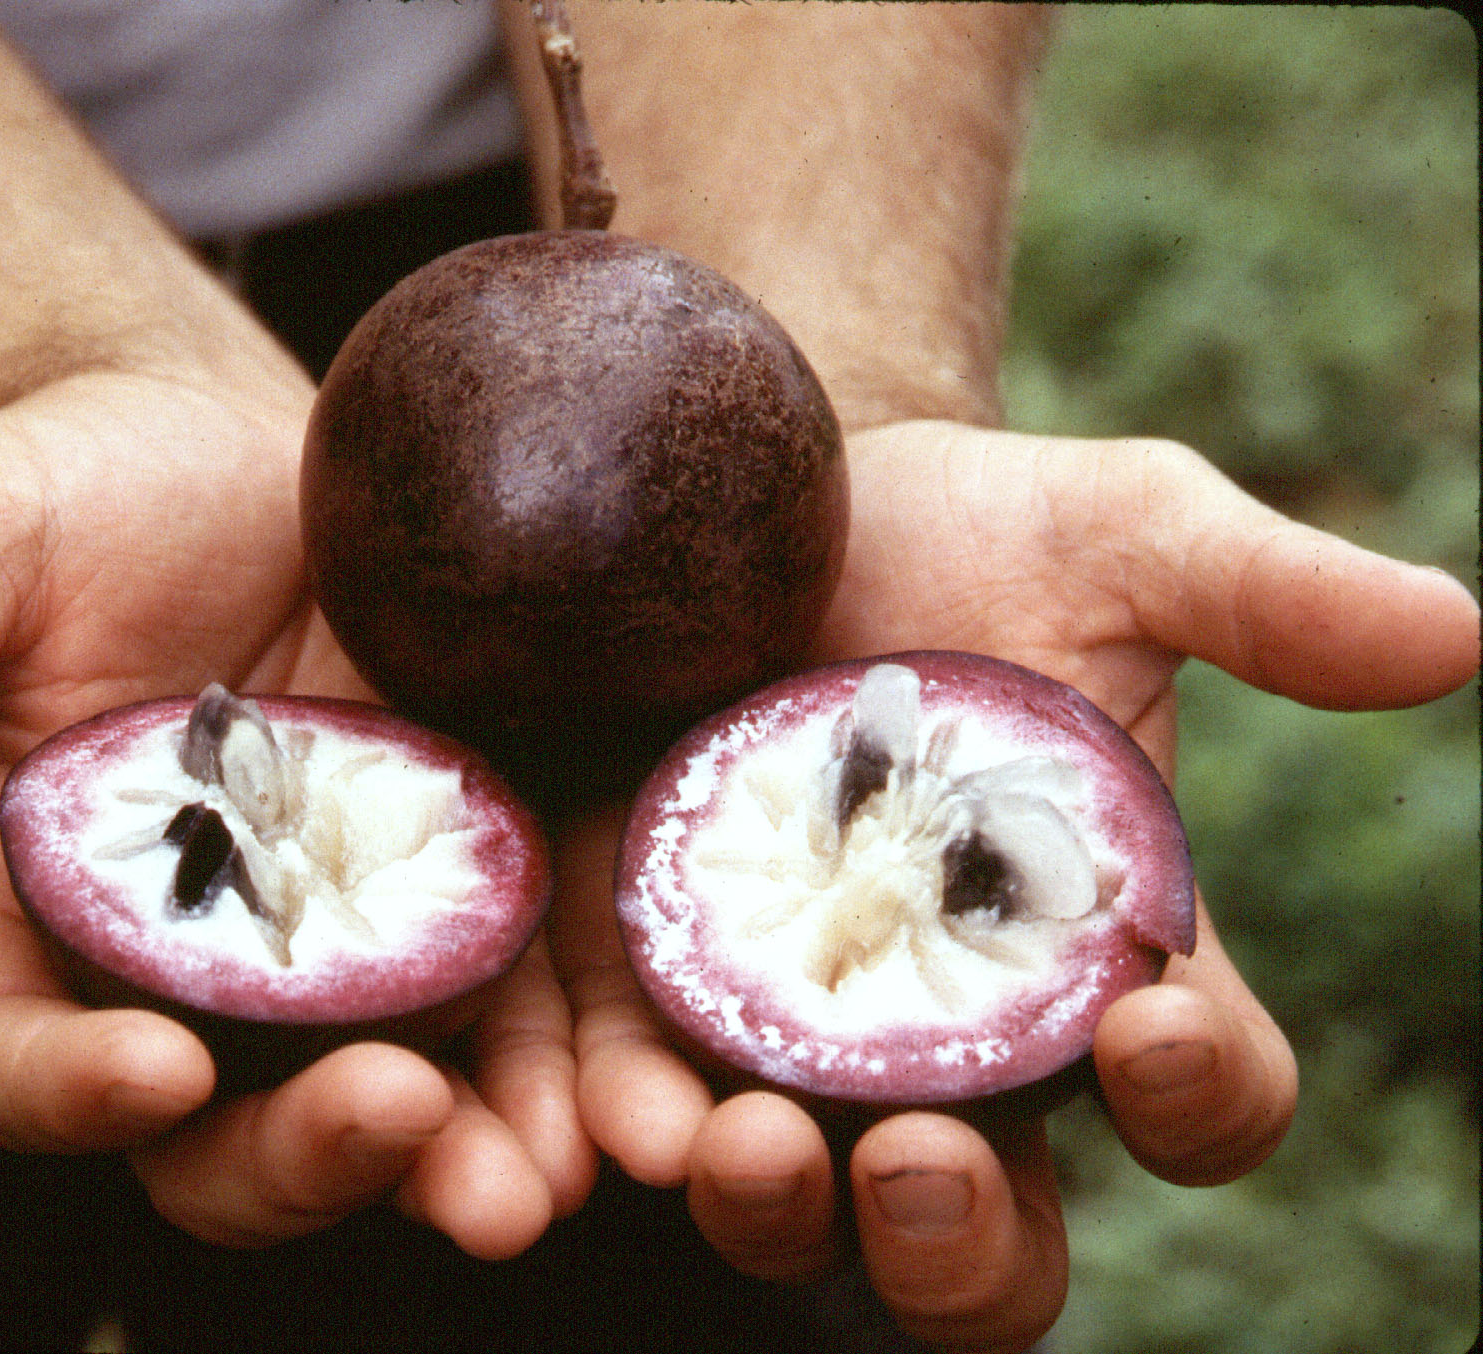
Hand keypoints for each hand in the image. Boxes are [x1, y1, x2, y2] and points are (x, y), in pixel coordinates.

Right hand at [0, 369, 595, 1257]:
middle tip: (391, 1124)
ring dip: (463, 1152)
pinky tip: (635, 1070)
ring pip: (391, 1089)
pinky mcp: (466, 879)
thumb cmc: (78, 490)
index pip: (20, 1050)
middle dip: (303, 1153)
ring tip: (537, 1177)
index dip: (67, 1086)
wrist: (250, 461)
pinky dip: (567, 1049)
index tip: (144, 1075)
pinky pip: (517, 991)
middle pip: (223, 1126)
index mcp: (40, 913)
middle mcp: (194, 965)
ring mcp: (341, 936)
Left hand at [551, 420, 1479, 1352]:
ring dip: (780, 1214)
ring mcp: (787, 1027)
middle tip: (924, 1163)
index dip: (1199, 1095)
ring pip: (806, 1204)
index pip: (1196, 1087)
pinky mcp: (646, 986)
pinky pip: (635, 1106)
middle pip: (993, 1225)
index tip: (1152, 1024)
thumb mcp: (1116, 535)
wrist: (769, 507)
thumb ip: (1261, 592)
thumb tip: (1455, 630)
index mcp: (1096, 956)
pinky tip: (588, 1131)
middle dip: (966, 1236)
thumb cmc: (966, 530)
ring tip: (739, 1147)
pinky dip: (617, 1132)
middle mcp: (949, 1033)